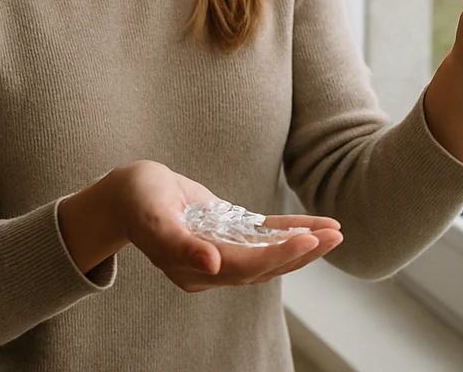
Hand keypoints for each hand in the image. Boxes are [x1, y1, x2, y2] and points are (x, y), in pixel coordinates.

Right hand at [59, 161, 342, 292]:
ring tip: (335, 232)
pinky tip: (314, 225)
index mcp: (193, 269)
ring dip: (303, 246)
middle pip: (264, 265)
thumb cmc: (136, 200)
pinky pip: (262, 238)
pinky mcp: (227, 236)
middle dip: (302, 252)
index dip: (277, 255)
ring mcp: (221, 253)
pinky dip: (288, 232)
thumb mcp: (152, 216)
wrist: (126, 193)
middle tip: (335, 235)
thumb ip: (179, 244)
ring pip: (269, 254)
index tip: (307, 240)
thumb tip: (212, 266)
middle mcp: (212, 268)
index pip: (244, 267)